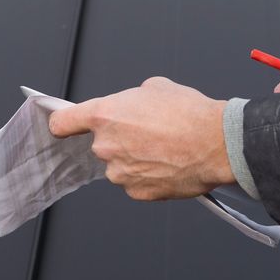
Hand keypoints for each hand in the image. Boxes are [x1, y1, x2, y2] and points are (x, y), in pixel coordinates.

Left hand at [47, 76, 232, 200]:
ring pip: (119, 165)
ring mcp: (120, 173)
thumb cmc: (189, 112)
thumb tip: (131, 107)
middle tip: (147, 132)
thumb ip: (131, 99)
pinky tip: (168, 164)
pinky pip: (135, 182)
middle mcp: (105, 146)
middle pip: (100, 144)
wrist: (217, 144)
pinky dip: (148, 176)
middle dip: (119, 139)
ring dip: (134, 159)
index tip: (65, 126)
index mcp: (103, 115)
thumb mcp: (154, 87)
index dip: (63, 124)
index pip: (61, 123)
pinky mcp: (137, 192)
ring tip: (163, 149)